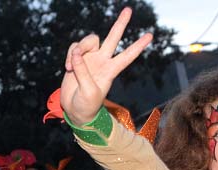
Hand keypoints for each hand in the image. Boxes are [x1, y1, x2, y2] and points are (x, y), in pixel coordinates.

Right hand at [61, 8, 152, 125]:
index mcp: (111, 71)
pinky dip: (70, 55)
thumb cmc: (86, 105)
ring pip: (89, 40)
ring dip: (79, 48)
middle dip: (120, 24)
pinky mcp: (76, 58)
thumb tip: (76, 53)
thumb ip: (83, 72)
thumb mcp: (88, 92)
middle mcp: (102, 61)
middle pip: (113, 38)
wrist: (75, 110)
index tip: (150, 36)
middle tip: (128, 10)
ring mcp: (90, 58)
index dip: (138, 46)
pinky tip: (67, 68)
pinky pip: (74, 47)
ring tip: (70, 66)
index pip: (127, 56)